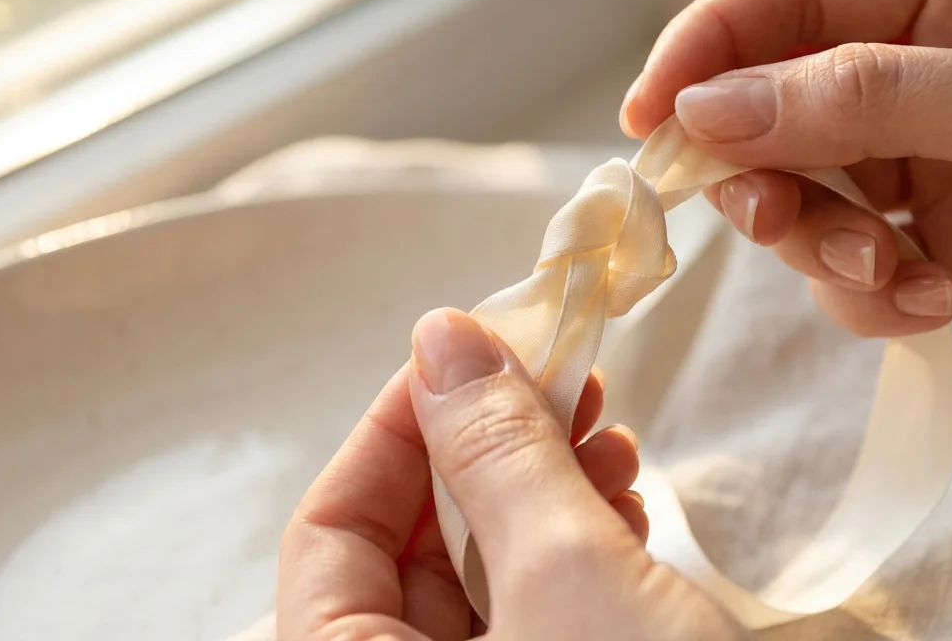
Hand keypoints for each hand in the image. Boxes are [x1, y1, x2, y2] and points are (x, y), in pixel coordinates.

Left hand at [277, 309, 745, 639]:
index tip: (463, 353)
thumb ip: (497, 454)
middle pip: (409, 550)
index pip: (327, 536)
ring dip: (542, 485)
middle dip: (487, 449)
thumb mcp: (571, 580)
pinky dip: (578, 542)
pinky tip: (624, 500)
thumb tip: (441, 341)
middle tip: (553, 376)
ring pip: (484, 574)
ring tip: (608, 434)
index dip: (392, 431)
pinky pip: (540, 609)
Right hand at [621, 0, 951, 424]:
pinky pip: (854, 267)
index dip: (711, 43)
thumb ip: (865, 98)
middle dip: (762, 163)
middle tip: (765, 214)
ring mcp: (939, 164)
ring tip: (891, 273)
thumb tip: (715, 106)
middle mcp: (940, 69)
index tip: (654, 115)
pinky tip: (938, 303)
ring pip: (807, 191)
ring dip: (820, 242)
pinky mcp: (947, 249)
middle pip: (781, 97)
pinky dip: (872, 295)